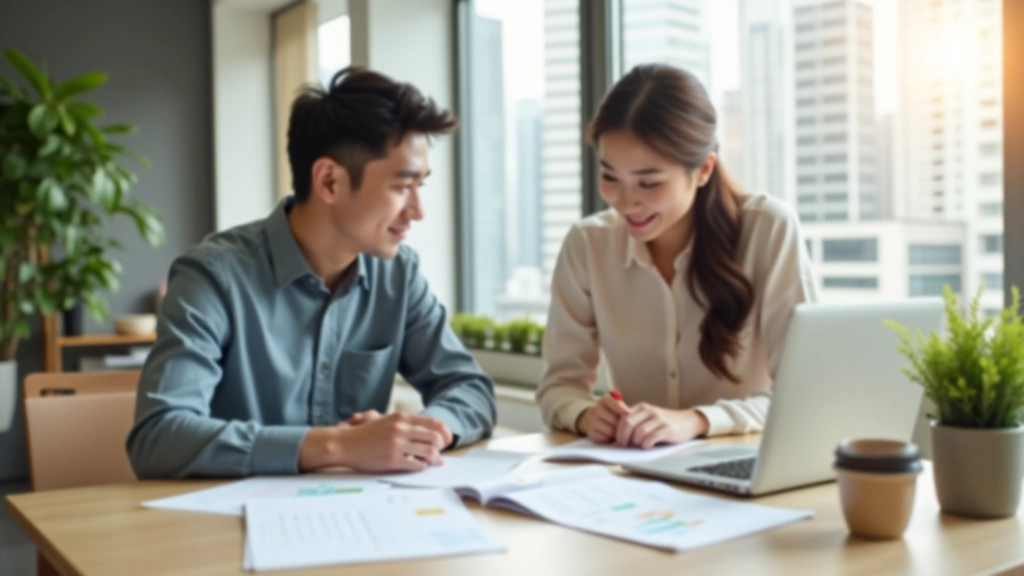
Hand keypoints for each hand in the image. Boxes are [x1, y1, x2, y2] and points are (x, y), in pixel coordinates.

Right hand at [300, 412, 451, 472]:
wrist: (344, 444)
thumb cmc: (366, 434)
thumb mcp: (386, 420)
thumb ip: (406, 424)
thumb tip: (429, 431)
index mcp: (402, 417)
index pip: (435, 423)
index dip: (446, 433)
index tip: (447, 441)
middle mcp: (401, 428)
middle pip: (436, 437)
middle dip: (442, 447)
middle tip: (440, 453)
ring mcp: (397, 444)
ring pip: (429, 452)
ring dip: (435, 459)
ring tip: (434, 462)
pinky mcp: (392, 460)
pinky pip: (416, 465)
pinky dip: (422, 467)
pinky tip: (419, 467)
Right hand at [575, 397, 631, 443]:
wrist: (592, 420)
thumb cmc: (610, 413)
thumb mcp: (615, 407)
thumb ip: (622, 409)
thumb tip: (629, 414)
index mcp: (604, 401)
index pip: (614, 404)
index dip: (622, 409)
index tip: (629, 413)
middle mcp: (596, 410)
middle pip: (614, 419)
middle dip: (622, 425)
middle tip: (626, 427)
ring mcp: (592, 421)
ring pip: (610, 430)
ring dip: (617, 433)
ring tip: (619, 432)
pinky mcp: (591, 433)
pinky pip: (605, 438)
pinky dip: (609, 438)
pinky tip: (610, 435)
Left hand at [613, 404, 708, 448]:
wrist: (688, 422)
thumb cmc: (665, 423)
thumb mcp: (648, 418)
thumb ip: (635, 422)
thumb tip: (618, 437)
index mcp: (642, 408)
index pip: (622, 418)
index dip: (617, 432)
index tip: (617, 442)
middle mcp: (649, 411)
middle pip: (627, 424)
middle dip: (623, 438)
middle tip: (625, 447)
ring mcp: (658, 419)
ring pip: (638, 432)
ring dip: (636, 442)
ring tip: (640, 446)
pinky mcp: (667, 428)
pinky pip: (651, 438)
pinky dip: (646, 445)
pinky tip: (648, 447)